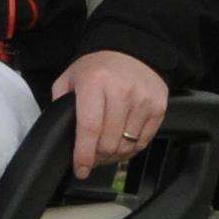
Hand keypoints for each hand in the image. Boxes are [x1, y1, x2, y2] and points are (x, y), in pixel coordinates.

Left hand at [50, 50, 168, 179]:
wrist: (132, 49)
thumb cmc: (98, 67)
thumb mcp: (71, 77)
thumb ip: (60, 103)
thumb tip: (60, 133)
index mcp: (94, 82)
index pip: (89, 127)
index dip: (83, 154)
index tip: (80, 169)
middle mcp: (121, 91)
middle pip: (108, 142)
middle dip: (97, 156)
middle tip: (91, 157)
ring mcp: (142, 100)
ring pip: (126, 146)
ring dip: (114, 155)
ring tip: (105, 151)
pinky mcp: (158, 107)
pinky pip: (143, 141)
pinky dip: (130, 149)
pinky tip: (121, 143)